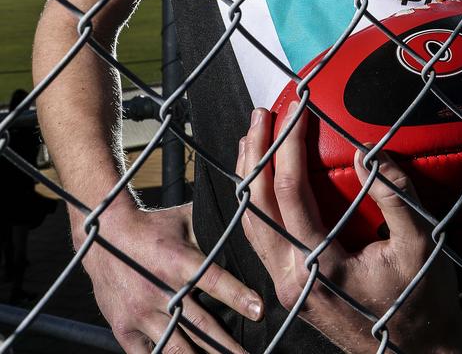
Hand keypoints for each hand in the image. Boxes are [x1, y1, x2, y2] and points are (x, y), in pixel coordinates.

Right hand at [77, 201, 262, 352]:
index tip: (259, 311)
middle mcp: (160, 289)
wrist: (102, 233)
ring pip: (177, 346)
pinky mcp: (124, 329)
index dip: (237, 296)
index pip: (213, 280)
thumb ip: (212, 230)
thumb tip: (246, 225)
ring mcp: (141, 312)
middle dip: (227, 345)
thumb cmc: (152, 226)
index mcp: (178, 260)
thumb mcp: (184, 220)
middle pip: (200, 324)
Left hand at [235, 103, 461, 353]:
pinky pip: (263, 236)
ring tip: (255, 136)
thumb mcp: (420, 246)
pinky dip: (259, 201)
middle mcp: (290, 279)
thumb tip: (368, 150)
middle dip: (257, 152)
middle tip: (263, 112)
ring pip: (252, 222)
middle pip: (257, 205)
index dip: (289, 144)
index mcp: (318, 267)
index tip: (298, 108)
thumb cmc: (423, 302)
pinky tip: (266, 179)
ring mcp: (286, 287)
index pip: (290, 192)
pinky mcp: (290, 288)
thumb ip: (396, 196)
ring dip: (250, 176)